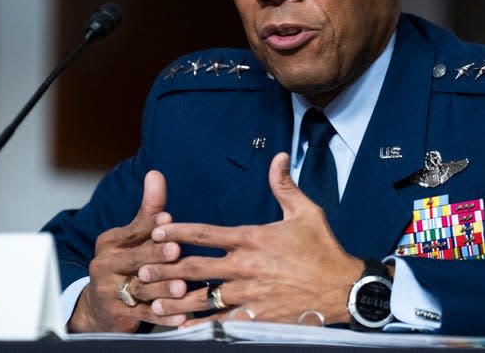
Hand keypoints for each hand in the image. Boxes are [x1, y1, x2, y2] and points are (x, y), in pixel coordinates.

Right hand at [67, 170, 187, 332]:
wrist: (99, 305)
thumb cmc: (125, 262)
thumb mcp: (133, 235)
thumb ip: (149, 208)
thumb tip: (156, 174)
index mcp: (110, 242)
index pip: (132, 231)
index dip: (151, 226)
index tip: (168, 219)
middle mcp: (105, 265)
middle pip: (135, 260)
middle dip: (156, 255)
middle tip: (176, 251)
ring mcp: (110, 292)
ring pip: (141, 289)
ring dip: (163, 288)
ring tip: (183, 287)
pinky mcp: (118, 315)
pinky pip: (144, 315)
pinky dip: (163, 315)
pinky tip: (181, 316)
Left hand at [141, 152, 362, 325]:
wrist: (342, 287)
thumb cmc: (323, 248)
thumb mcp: (306, 212)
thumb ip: (284, 185)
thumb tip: (278, 156)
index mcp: (253, 238)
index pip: (206, 233)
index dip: (177, 231)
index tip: (156, 228)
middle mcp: (246, 267)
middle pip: (196, 267)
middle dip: (166, 268)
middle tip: (141, 269)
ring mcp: (250, 294)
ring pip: (203, 298)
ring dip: (175, 299)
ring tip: (152, 301)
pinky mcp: (257, 316)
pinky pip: (222, 322)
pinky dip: (200, 325)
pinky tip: (182, 328)